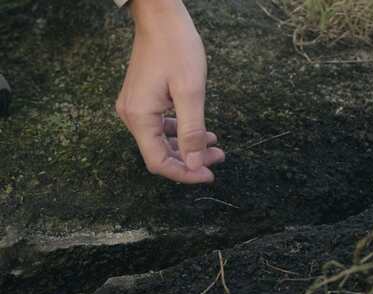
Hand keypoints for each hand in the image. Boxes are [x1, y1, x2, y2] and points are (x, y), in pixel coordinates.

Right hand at [115, 0, 223, 183]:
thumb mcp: (190, 92)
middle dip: (191, 160)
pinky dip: (180, 132)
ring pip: (161, 141)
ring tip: (215, 145)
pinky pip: (160, 126)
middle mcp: (132, 116)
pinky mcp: (142, 99)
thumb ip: (192, 131)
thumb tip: (195, 164)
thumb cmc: (176, 47)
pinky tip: (200, 131)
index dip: (185, 173)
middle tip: (218, 157)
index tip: (209, 175)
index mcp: (140, 117)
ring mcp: (135, 107)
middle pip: (160, 153)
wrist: (161, 17)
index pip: (159, 161)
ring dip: (188, 146)